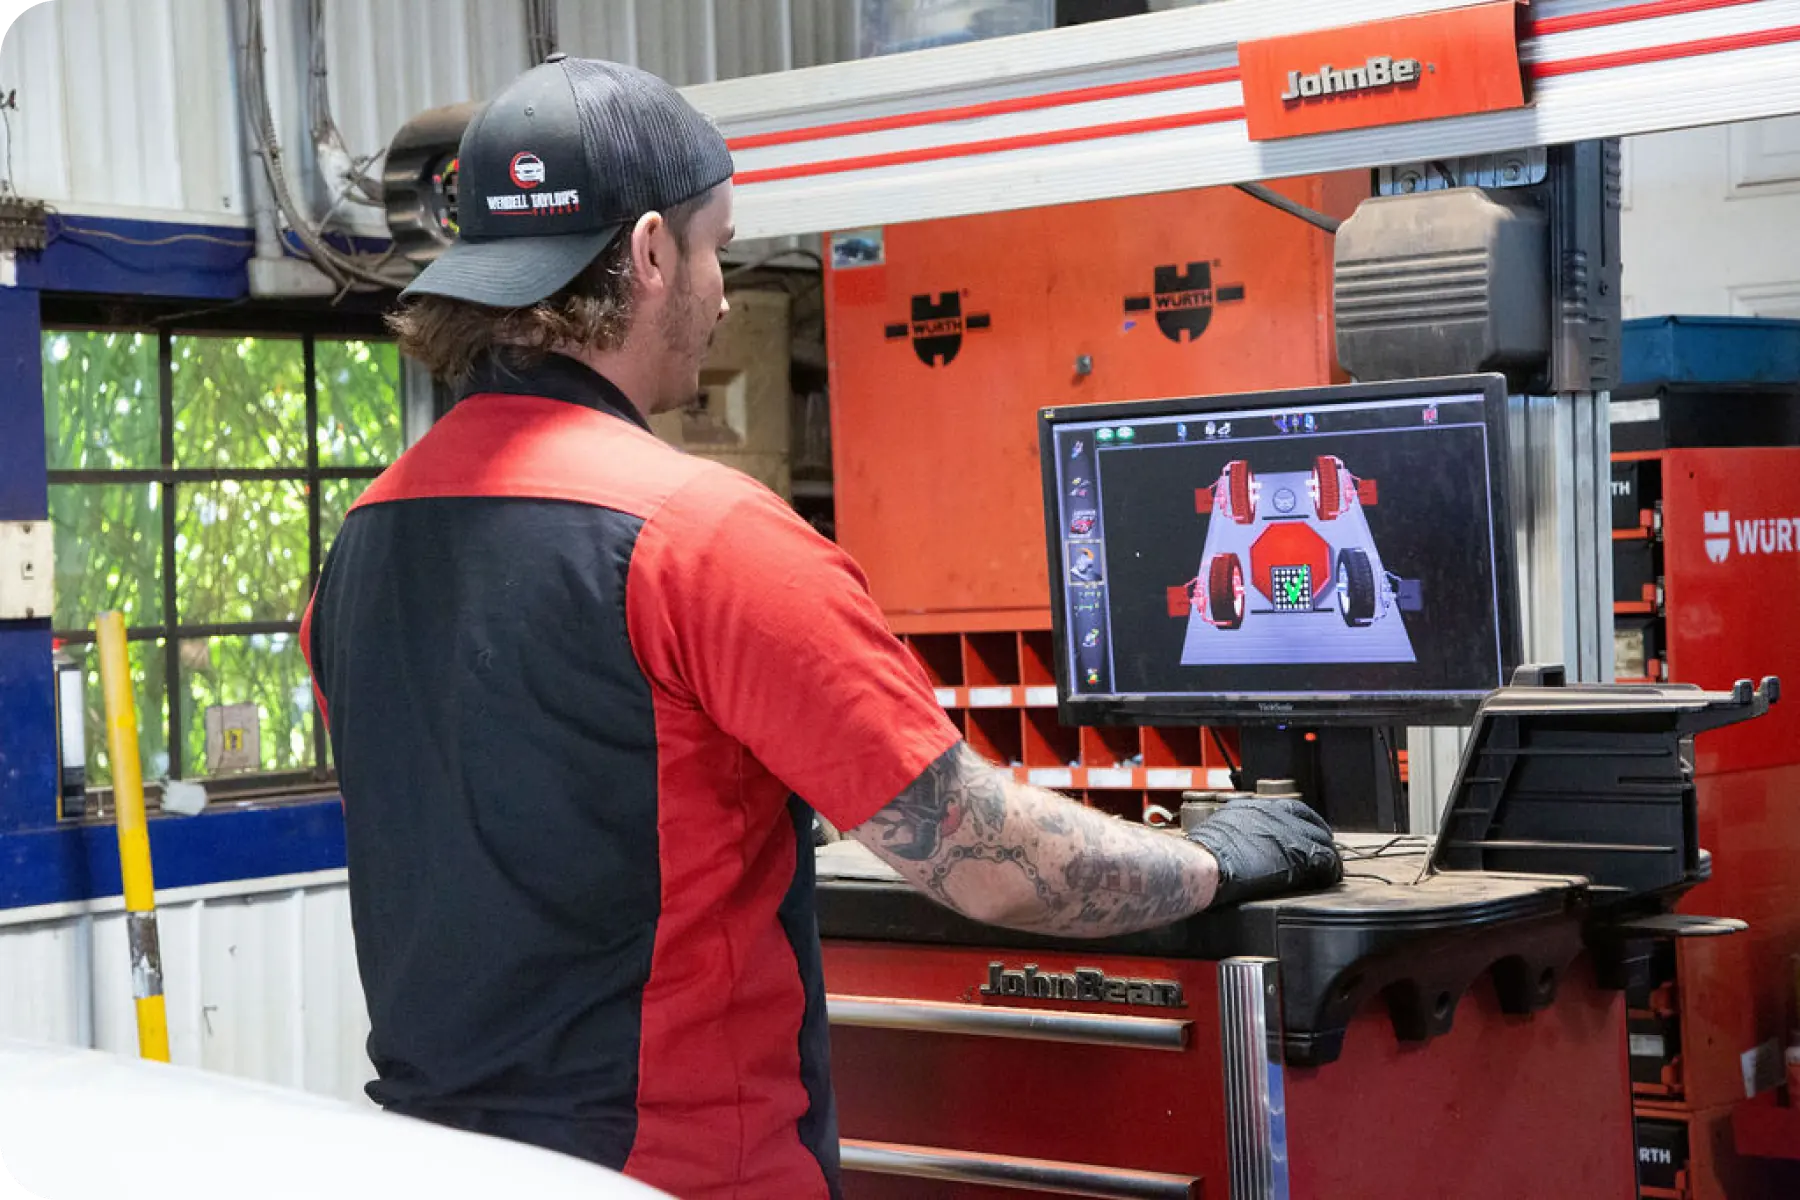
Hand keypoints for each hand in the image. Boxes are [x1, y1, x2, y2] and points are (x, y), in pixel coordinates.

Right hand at [1184, 797, 1341, 905]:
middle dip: (1316, 835)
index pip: (1287, 809)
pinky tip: (1328, 879)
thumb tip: (1232, 848)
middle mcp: (1273, 813)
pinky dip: (1330, 870)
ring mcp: (1288, 831)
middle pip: (1308, 820)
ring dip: (1325, 855)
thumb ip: (1232, 835)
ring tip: (1327, 871)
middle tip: (1321, 852)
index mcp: (1252, 808)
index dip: (1298, 823)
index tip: (1301, 835)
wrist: (1206, 863)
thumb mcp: (1216, 835)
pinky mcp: (1299, 852)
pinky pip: (1326, 860)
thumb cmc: (1200, 856)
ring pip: (1320, 840)